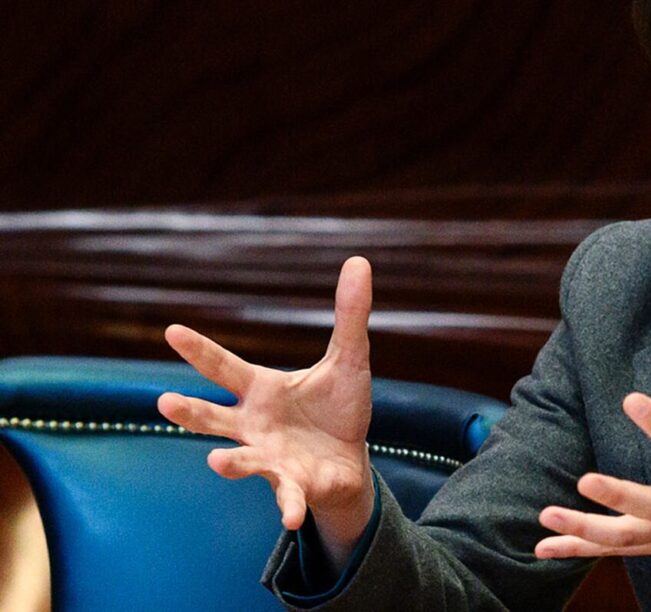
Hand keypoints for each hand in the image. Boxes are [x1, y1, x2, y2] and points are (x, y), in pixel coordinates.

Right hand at [157, 256, 375, 566]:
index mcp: (261, 390)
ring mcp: (268, 457)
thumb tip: (358, 261)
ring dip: (230, 462)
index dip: (198, 350)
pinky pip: (287, 496)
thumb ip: (350, 316)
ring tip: (216, 462)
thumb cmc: (337, 407)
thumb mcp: (350, 359)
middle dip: (189, 413)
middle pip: (212, 418)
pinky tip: (292, 517)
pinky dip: (289, 506)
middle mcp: (253, 425)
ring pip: (241, 459)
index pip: (224, 367)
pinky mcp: (292, 485)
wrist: (349, 459)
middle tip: (164, 403)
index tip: (171, 331)